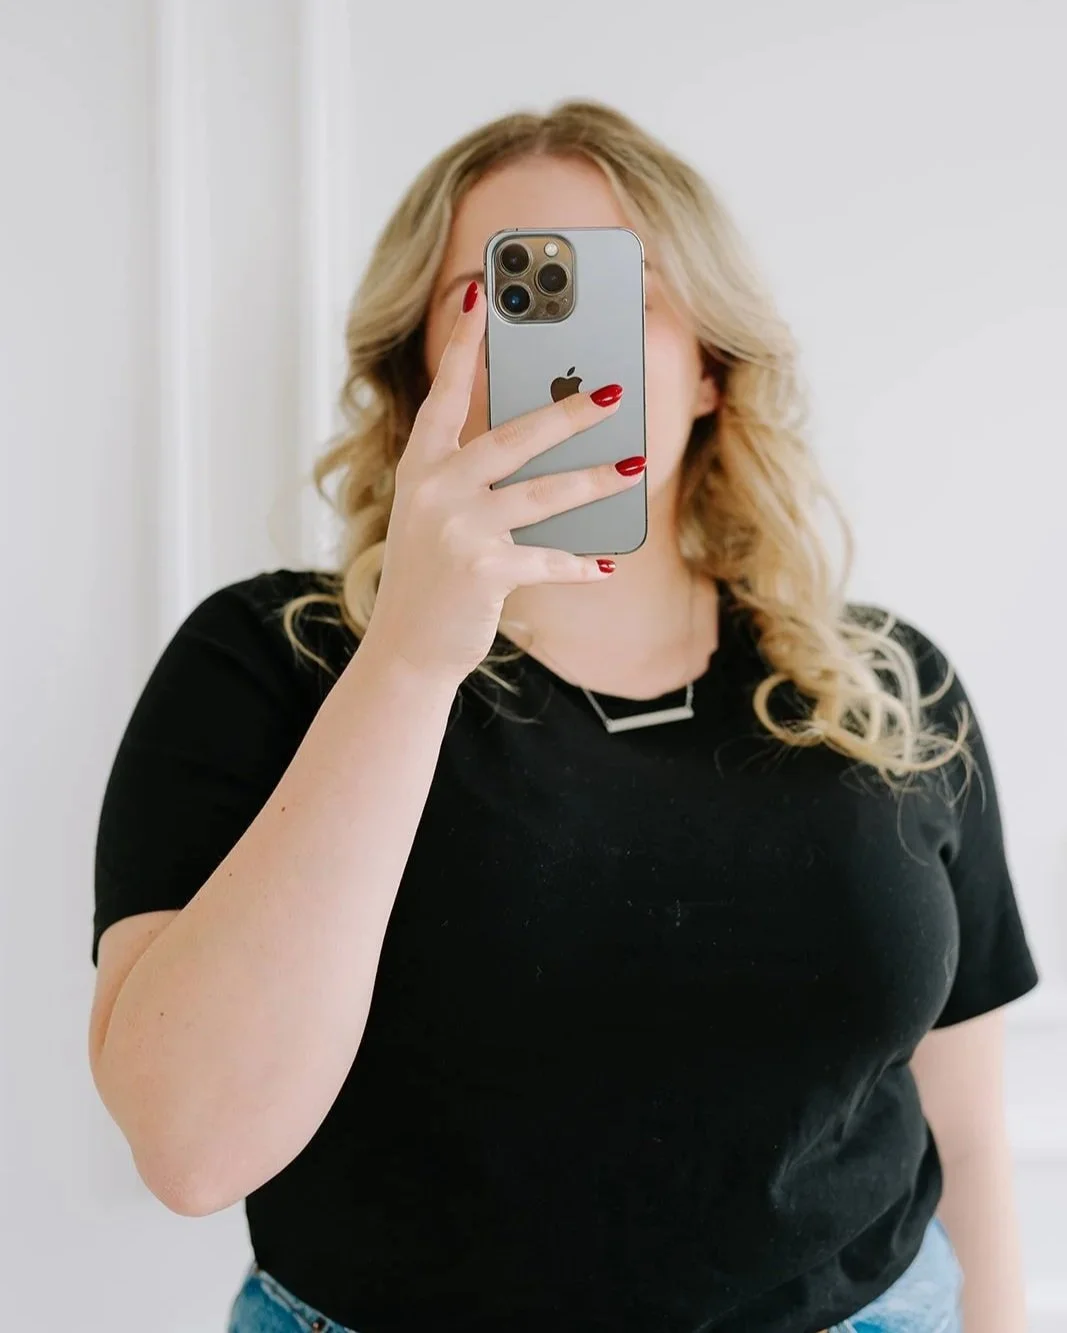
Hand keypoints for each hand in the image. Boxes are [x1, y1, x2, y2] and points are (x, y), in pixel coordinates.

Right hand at [363, 280, 644, 684]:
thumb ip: (472, 477)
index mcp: (420, 467)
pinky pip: (548, 559)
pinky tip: (606, 563)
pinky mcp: (483, 570)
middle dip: (571, 411)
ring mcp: (457, 529)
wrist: (405, 647)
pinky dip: (579, 564)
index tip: (482, 295)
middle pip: (515, 437)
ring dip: (598, 481)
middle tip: (615, 391)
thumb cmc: (429, 575)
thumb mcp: (435, 515)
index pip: (445, 394)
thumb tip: (547, 449)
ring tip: (637, 465)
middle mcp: (435, 489)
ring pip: (545, 494)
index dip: (466, 345)